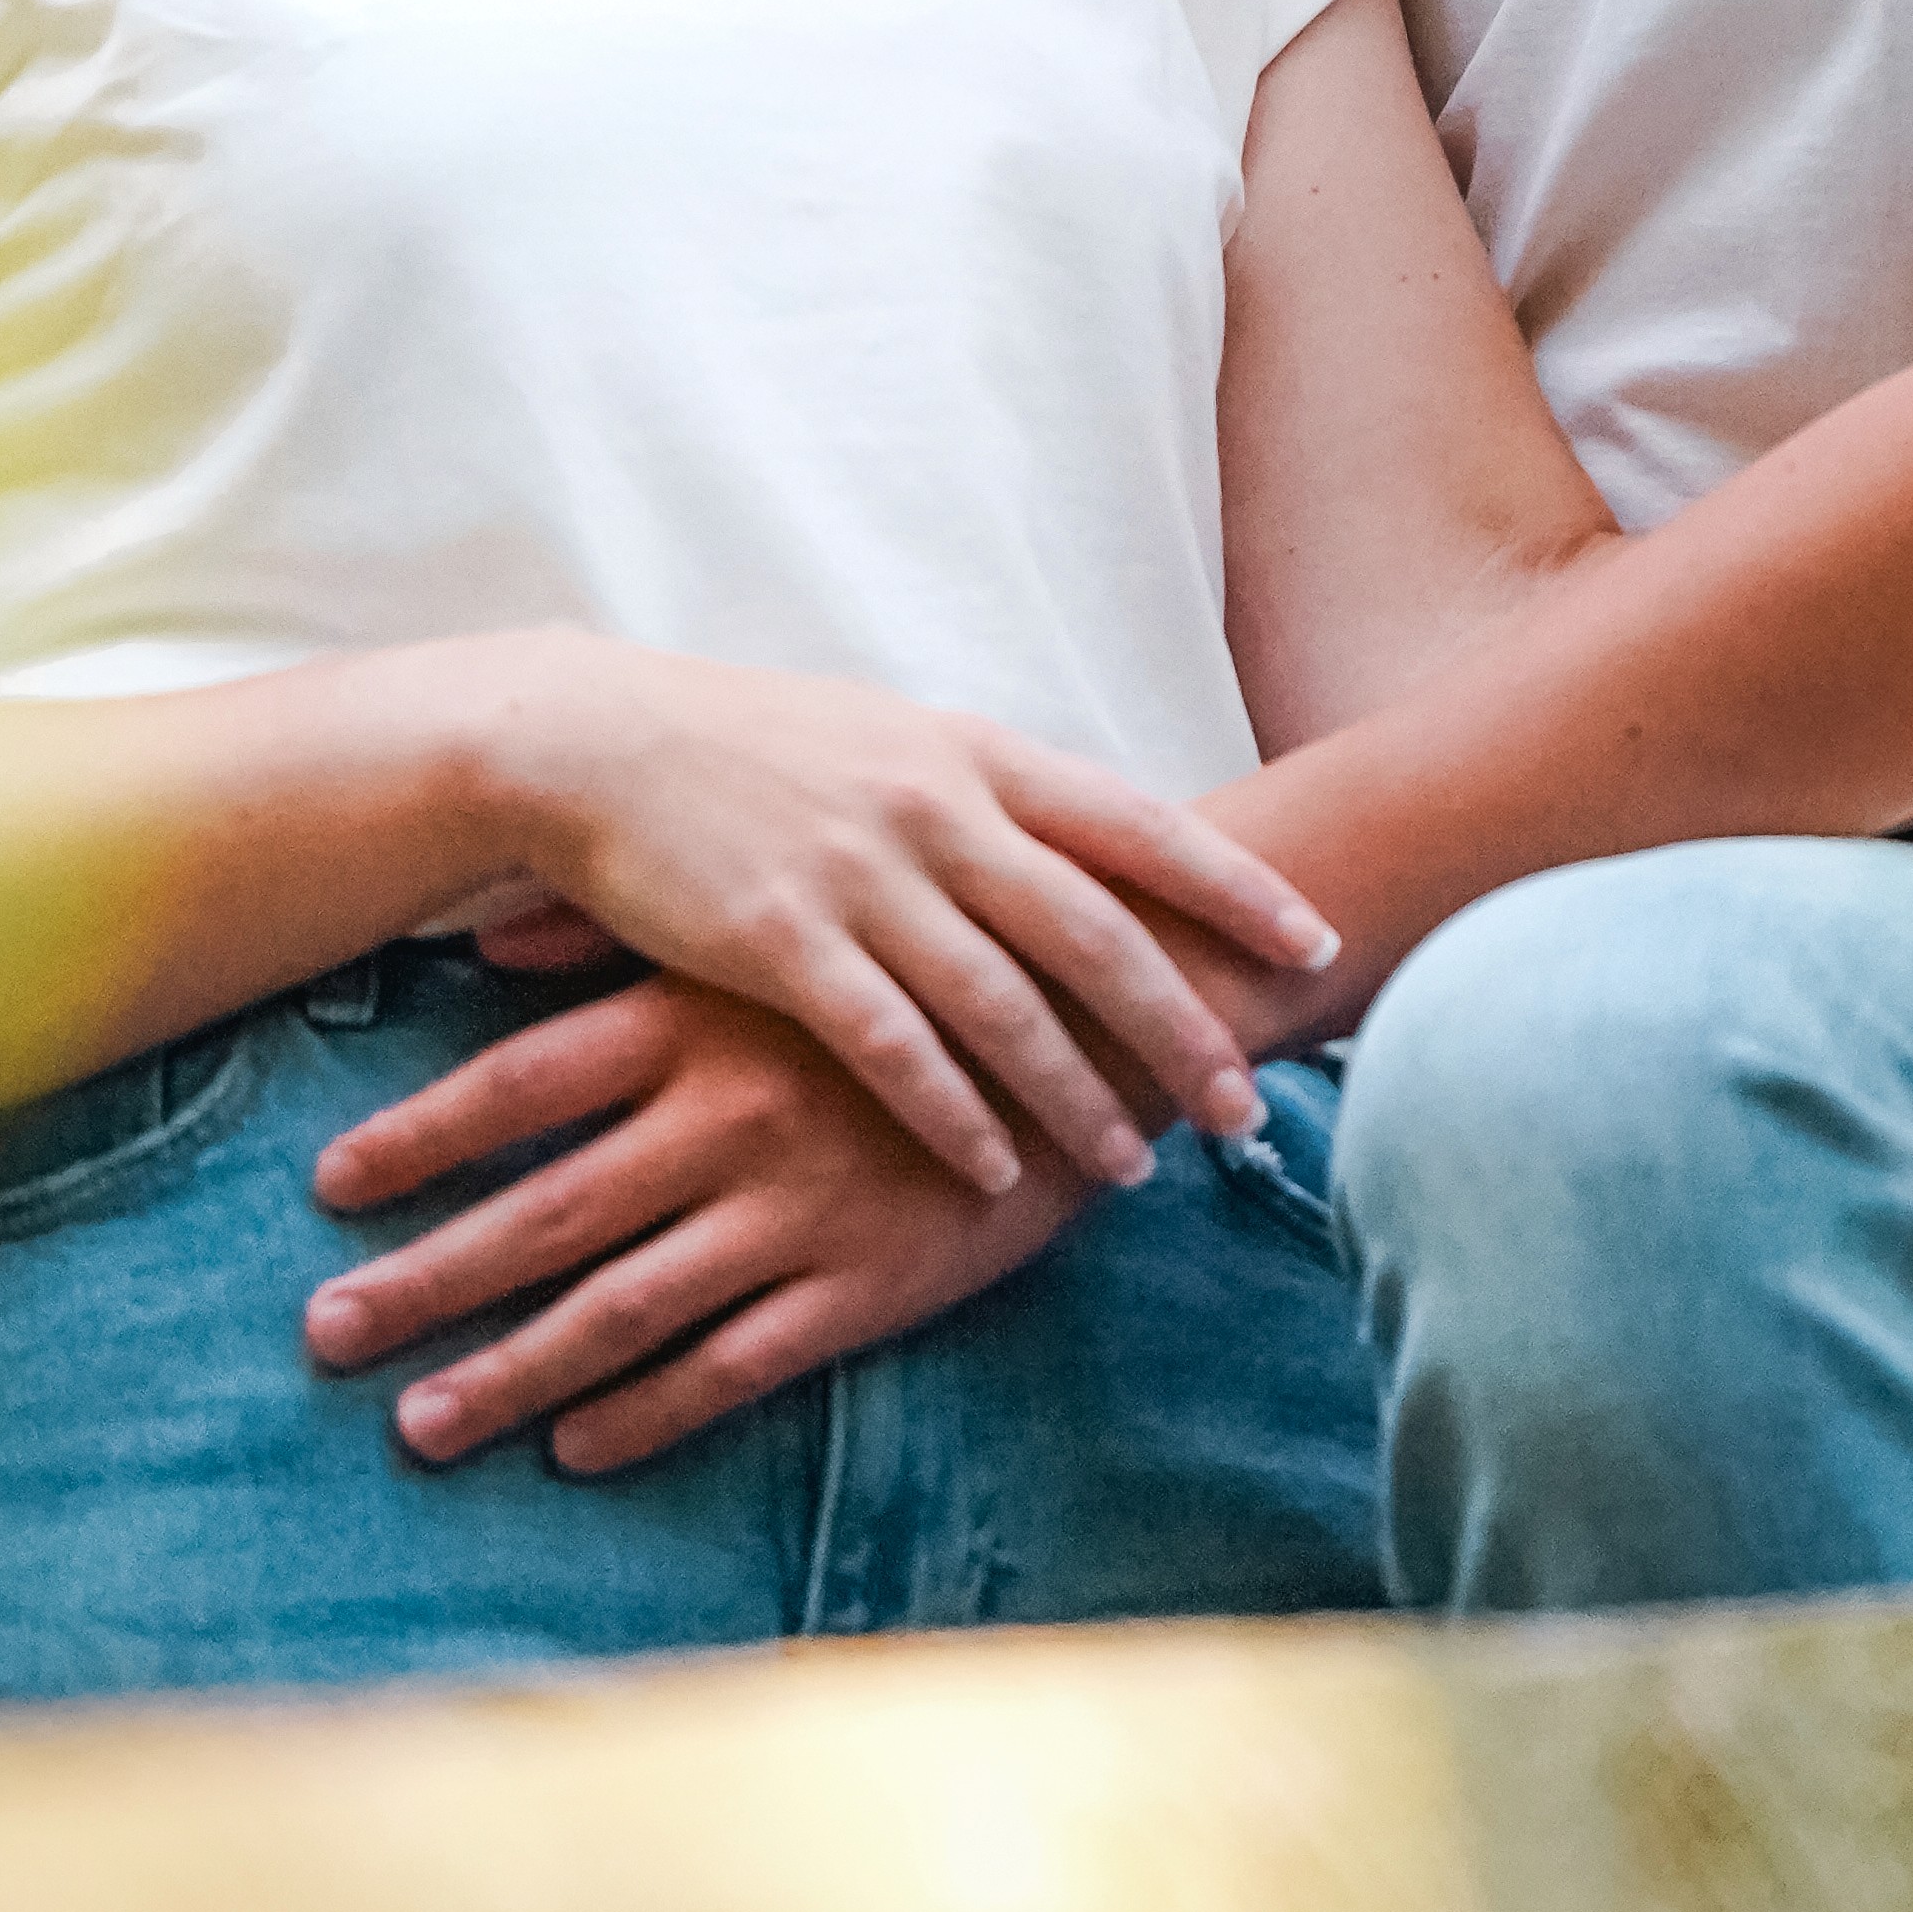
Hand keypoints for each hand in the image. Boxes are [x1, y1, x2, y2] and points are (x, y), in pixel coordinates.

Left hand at [302, 976, 1081, 1469]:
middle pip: (541, 1215)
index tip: (328, 1188)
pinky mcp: (863, 1287)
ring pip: (620, 1311)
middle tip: (323, 1333)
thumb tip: (489, 931)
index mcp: (696, 1021)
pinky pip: (733, 1366)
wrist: (1092, 1023)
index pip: (517, 1088)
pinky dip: (647, 1413)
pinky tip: (574, 1448)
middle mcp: (727, 1120)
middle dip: (421, 1282)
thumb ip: (626, 937)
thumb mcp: (767, 930)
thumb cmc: (903, 968)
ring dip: (508, 1375)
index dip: (415, 1140)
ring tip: (418, 1424)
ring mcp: (795, 1212)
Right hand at [449, 638, 1329, 1205]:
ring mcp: (860, 873)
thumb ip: (990, 794)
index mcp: (975, 752)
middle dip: (1180, 1025)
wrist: (598, 742)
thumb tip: (1096, 847)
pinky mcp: (780, 940)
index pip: (1138, 823)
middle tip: (1244, 1106)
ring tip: (1135, 1164)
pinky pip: (891, 1046)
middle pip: (1095, 931)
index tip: (1314, 944)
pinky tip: (996, 1171)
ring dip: (1079, 1092)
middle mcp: (936, 807)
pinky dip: (954, 1113)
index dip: (1235, 887)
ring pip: (1004, 1002)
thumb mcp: (893, 739)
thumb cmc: (755, 749)